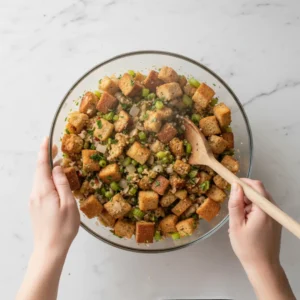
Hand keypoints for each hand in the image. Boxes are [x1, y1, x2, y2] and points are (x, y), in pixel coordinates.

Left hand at [29, 137, 79, 255]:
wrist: (50, 248)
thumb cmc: (63, 227)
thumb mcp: (68, 204)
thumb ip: (62, 183)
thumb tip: (57, 168)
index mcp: (43, 190)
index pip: (42, 165)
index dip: (44, 151)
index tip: (46, 139)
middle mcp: (35, 193)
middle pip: (39, 170)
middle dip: (46, 157)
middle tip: (55, 147)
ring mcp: (34, 200)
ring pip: (40, 179)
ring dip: (48, 168)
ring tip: (58, 162)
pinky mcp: (36, 206)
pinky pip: (41, 187)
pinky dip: (47, 178)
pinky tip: (56, 180)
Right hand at [228, 179, 281, 270]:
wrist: (263, 267)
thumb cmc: (246, 247)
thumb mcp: (235, 225)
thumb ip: (235, 204)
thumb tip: (235, 185)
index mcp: (263, 210)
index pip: (256, 186)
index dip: (243, 182)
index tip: (230, 184)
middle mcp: (273, 210)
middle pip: (259, 191)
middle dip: (245, 193)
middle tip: (233, 205)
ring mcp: (275, 216)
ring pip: (261, 199)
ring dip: (249, 202)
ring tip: (239, 217)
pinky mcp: (275, 221)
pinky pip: (264, 207)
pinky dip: (254, 209)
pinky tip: (246, 221)